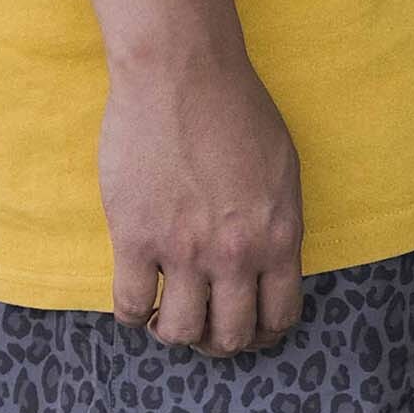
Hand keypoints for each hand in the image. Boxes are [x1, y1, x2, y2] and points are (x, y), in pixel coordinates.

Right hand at [100, 45, 304, 355]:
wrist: (180, 70)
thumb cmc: (234, 108)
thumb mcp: (282, 170)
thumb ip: (278, 223)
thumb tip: (270, 265)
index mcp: (277, 238)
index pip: (279, 317)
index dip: (263, 334)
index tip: (246, 328)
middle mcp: (235, 254)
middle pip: (231, 336)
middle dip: (218, 342)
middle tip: (203, 327)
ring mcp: (184, 250)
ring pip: (180, 332)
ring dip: (173, 333)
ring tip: (166, 316)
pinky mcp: (136, 238)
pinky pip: (131, 305)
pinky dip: (132, 314)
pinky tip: (135, 300)